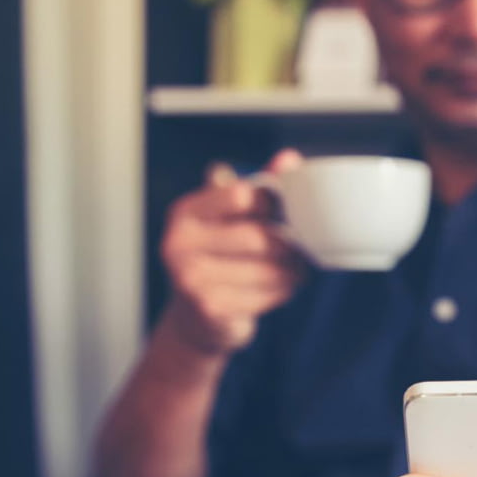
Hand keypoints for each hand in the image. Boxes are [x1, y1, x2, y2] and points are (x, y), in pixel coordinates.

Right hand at [158, 149, 306, 355]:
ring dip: (292, 270)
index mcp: (185, 213)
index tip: (278, 215)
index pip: (242, 195)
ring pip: (268, 268)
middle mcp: (179, 243)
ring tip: (292, 268)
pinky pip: (266, 294)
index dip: (271, 205)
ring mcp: (190, 278)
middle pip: (259, 236)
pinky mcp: (209, 308)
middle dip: (287, 244)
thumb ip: (258, 186)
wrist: (198, 318)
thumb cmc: (220, 258)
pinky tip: (278, 288)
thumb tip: (289, 158)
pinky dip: (283, 291)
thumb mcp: (230, 219)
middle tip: (297, 247)